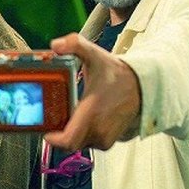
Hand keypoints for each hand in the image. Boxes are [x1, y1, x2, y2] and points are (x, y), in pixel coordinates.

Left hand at [44, 33, 140, 150]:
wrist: (142, 86)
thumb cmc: (117, 74)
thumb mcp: (94, 55)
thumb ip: (74, 45)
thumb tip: (56, 45)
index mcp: (91, 113)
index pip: (68, 140)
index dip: (53, 139)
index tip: (46, 130)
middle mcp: (99, 130)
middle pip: (69, 143)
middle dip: (59, 133)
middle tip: (53, 119)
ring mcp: (105, 138)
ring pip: (79, 143)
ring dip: (71, 133)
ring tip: (69, 116)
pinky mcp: (109, 141)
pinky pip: (89, 143)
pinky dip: (83, 134)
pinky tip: (82, 120)